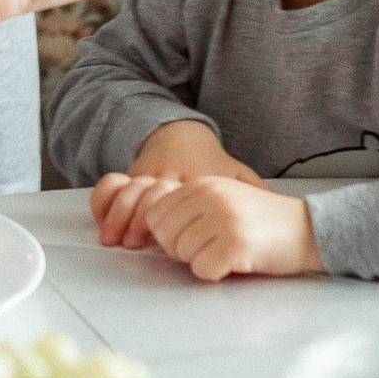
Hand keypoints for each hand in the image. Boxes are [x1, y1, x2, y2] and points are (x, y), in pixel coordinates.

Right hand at [89, 122, 264, 249]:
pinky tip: (101, 222)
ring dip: (119, 217)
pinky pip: (111, 186)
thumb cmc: (210, 160)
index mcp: (197, 179)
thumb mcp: (238, 173)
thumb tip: (277, 215)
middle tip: (134, 246)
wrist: (181, 131)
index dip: (172, 223)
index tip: (167, 244)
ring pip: (128, 192)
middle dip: (138, 223)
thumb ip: (255, 192)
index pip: (182, 201)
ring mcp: (146, 173)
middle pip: (150, 197)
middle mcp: (169, 175)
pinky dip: (103, 202)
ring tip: (114, 241)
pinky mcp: (128, 174)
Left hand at [144, 177, 322, 280]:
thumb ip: (191, 206)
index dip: (170, 234)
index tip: (195, 238)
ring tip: (228, 252)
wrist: (309, 229)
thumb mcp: (225, 198)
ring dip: (202, 262)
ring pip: (182, 255)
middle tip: (212, 249)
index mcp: (203, 183)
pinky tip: (237, 262)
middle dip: (182, 250)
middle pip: (165, 236)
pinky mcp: (235, 244)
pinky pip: (203, 270)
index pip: (155, 214)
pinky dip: (217, 273)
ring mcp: (223, 218)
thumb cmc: (264, 221)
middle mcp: (210, 196)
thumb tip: (152, 228)